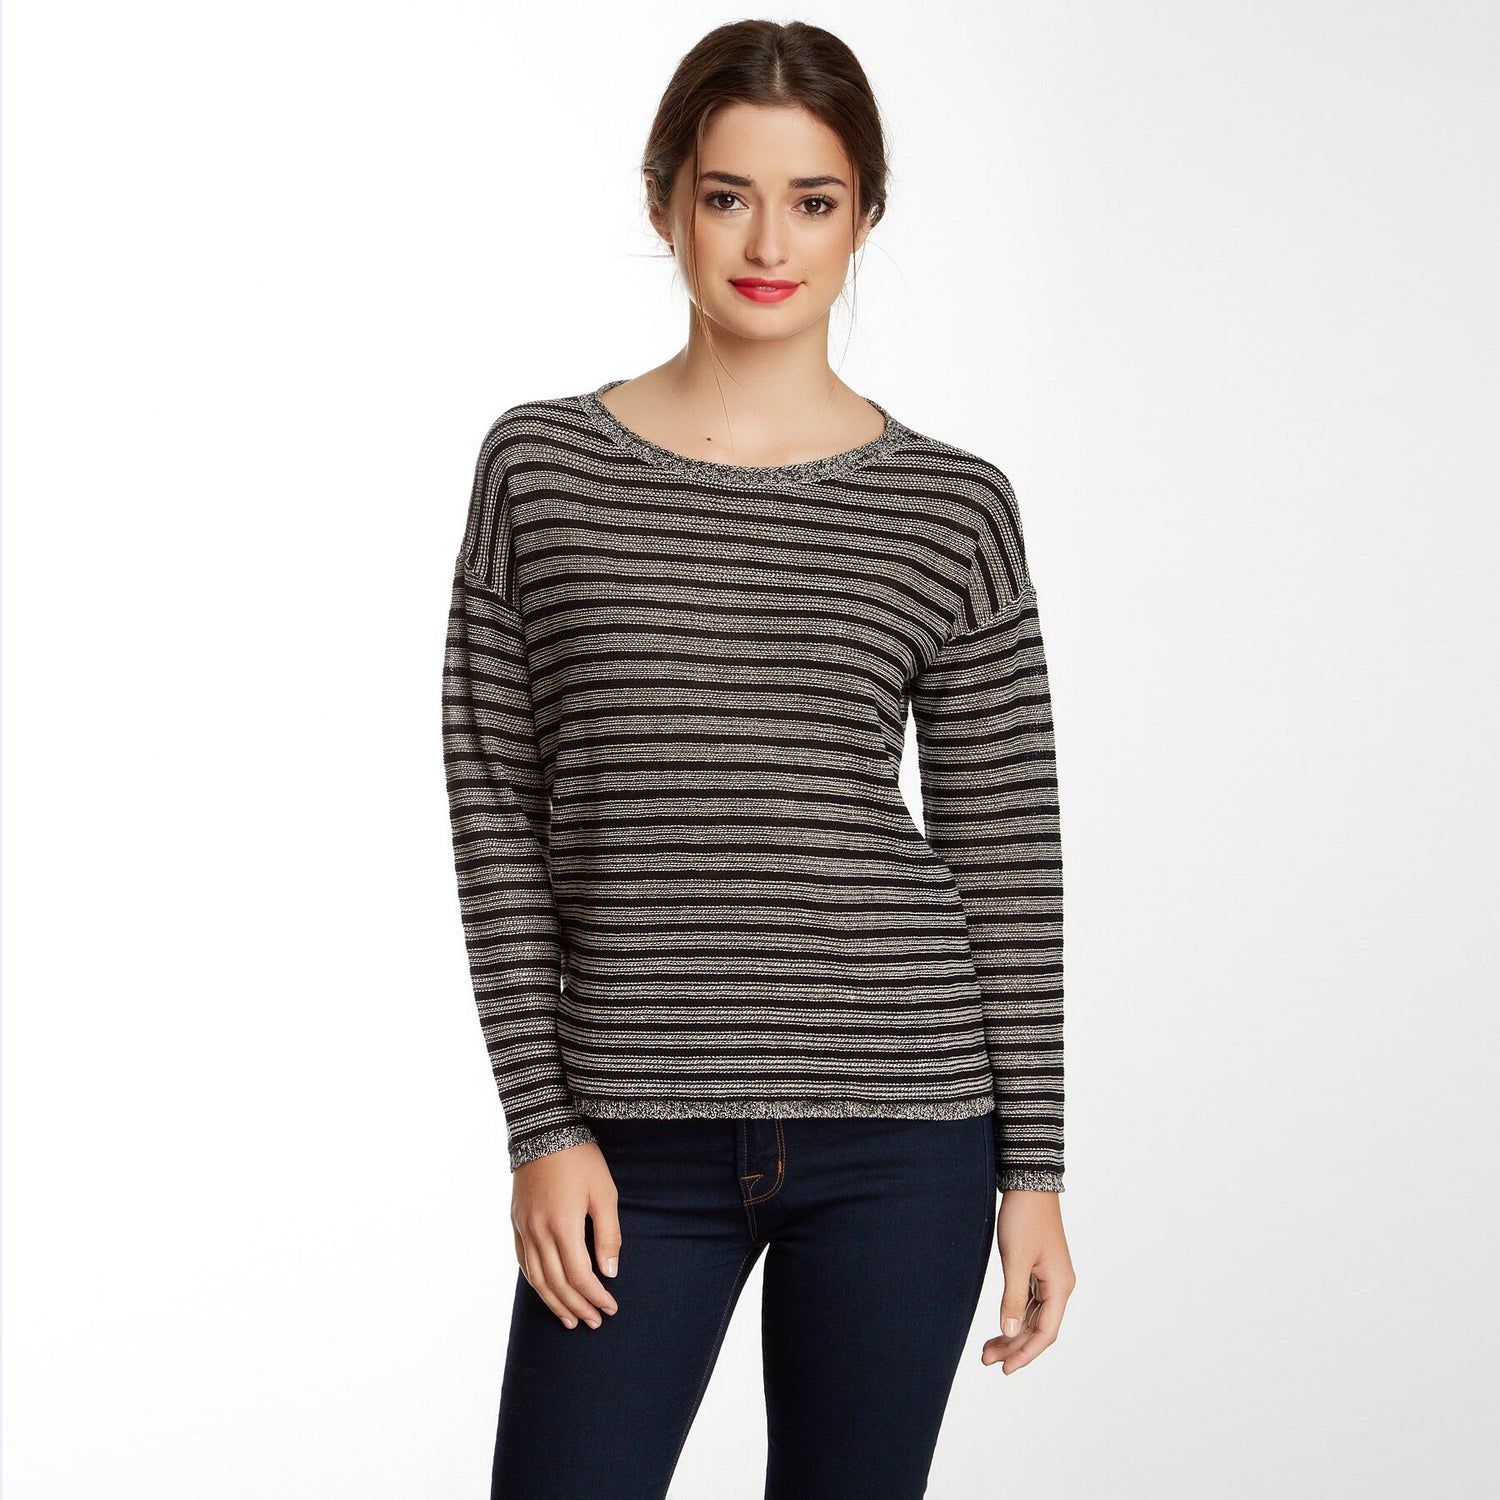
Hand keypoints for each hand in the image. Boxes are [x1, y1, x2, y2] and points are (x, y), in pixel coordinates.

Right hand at [511, 1141, 622, 1329]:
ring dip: (555, 1302)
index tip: (610, 1308)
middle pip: (557, 1283)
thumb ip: (608, 1234)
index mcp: (563, 1225)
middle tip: (594, 1322)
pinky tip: (547, 1291)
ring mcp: (524, 1228)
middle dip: (578, 1306)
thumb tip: (610, 1272)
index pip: (580, 1276)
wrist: (544, 1130)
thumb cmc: (580, 1159)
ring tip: (571, 1319)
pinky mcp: (516, 1222)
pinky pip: (523, 1262)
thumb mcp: (604, 1192)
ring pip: (537, 1278)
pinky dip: (536, 1282)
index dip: (595, 1296)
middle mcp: (538, 1232)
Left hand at [981, 1190, 1074, 1372]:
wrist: (1029, 1184)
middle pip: (1040, 1328)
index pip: (1045, 1333)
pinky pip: (1030, 1303)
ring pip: (1034, 1317)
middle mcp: (1059, 1286)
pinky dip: (1016, 1316)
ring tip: (988, 1349)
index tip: (1004, 1369)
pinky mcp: (1040, 1269)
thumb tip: (1011, 1333)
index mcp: (1060, 1286)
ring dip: (1013, 1334)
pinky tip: (1001, 1325)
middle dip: (1014, 1347)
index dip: (1025, 1354)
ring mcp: (1050, 1278)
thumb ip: (1013, 1297)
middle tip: (986, 1360)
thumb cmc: (1024, 1218)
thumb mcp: (1015, 1259)